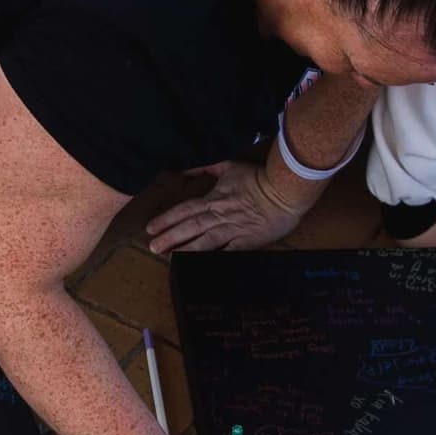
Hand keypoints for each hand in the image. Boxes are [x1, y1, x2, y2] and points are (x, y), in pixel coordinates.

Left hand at [144, 157, 308, 254]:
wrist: (285, 190)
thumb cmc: (258, 177)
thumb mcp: (229, 166)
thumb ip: (206, 167)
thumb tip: (185, 169)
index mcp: (214, 199)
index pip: (184, 210)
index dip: (166, 219)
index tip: (150, 228)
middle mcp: (219, 216)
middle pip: (189, 227)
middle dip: (169, 238)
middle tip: (153, 248)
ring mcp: (232, 230)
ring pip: (204, 242)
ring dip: (186, 251)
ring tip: (169, 260)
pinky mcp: (246, 242)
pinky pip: (227, 254)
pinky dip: (213, 261)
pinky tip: (200, 268)